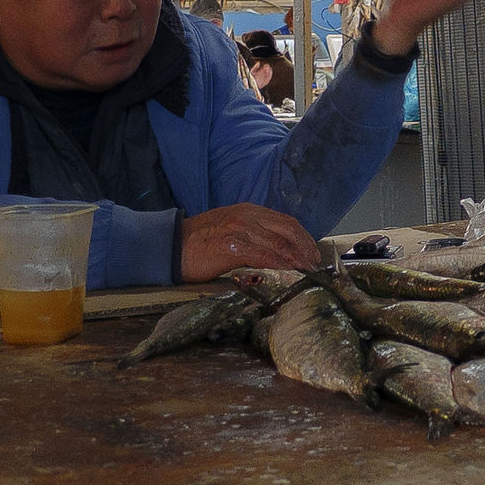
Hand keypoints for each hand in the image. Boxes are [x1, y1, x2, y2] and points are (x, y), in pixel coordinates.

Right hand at [177, 203, 320, 281]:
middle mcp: (248, 216)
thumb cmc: (200, 242)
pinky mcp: (231, 246)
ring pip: (279, 242)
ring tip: (306, 273)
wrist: (170, 246)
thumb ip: (254, 235)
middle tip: (314, 266)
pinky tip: (288, 273)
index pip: (287, 221)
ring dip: (297, 259)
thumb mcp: (231, 229)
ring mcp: (240, 229)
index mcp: (250, 211)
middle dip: (306, 249)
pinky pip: (262, 255)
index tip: (313, 254)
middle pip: (288, 229)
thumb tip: (278, 252)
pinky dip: (279, 264)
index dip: (304, 238)